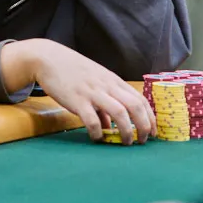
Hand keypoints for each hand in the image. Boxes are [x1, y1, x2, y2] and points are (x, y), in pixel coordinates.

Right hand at [1, 39, 154, 144]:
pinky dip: (98, 133)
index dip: (150, 117)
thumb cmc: (73, 71)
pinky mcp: (77, 100)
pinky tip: (96, 138)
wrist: (49, 59)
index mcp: (113, 81)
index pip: (140, 99)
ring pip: (120, 114)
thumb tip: (108, 128)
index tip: (153, 132)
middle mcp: (107, 86)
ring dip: (126, 131)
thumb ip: (103, 104)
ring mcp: (93, 92)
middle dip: (143, 126)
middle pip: (135, 106)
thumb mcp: (94, 83)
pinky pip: (93, 121)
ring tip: (125, 143)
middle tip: (143, 141)